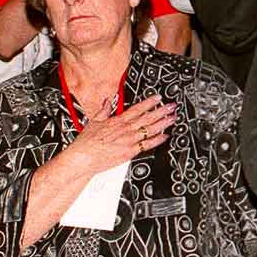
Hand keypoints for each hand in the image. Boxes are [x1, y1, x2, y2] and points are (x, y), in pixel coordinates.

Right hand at [62, 94, 176, 171]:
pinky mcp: (130, 152)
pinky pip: (147, 145)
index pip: (137, 109)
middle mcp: (126, 130)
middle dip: (161, 111)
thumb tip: (107, 101)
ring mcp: (129, 141)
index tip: (158, 98)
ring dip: (163, 123)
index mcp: (118, 121)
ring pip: (150, 130)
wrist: (83, 158)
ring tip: (172, 118)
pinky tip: (165, 136)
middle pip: (148, 118)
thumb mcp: (94, 121)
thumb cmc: (87, 142)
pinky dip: (157, 140)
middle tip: (172, 106)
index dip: (149, 102)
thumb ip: (104, 110)